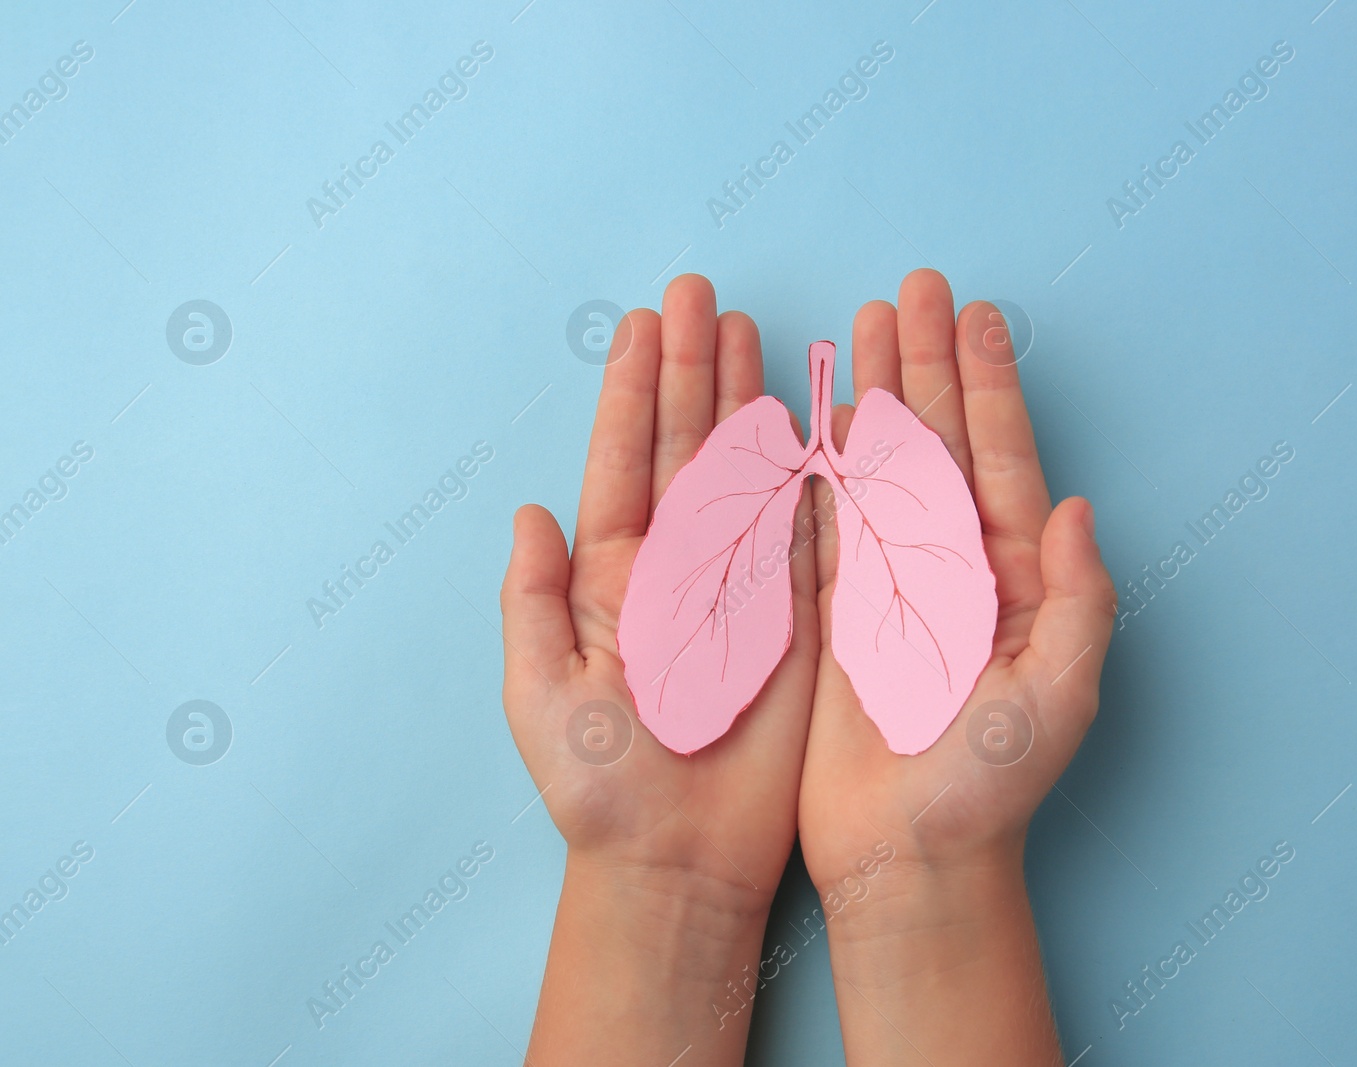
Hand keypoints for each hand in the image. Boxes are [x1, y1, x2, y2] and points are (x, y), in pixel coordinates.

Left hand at [501, 275, 819, 1063]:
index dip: (633, 390)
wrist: (681, 859)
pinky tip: (808, 412)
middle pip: (685, 445)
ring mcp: (741, 583)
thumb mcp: (542, 696)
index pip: (624, 462)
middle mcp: (678, 565)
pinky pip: (803, 526)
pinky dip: (808, 468)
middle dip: (692, 367)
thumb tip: (530, 511)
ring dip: (745, 398)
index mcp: (614, 578)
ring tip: (748, 327)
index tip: (644, 323)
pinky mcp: (796, 614)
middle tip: (700, 292)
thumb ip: (532, 602)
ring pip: (745, 469)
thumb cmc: (603, 789)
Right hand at [798, 269, 1116, 1063]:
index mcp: (1010, 574)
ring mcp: (894, 581)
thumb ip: (1079, 601)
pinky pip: (831, 517)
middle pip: (940, 438)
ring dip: (878, 391)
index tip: (971, 312)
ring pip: (885, 464)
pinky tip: (821, 411)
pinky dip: (826, 460)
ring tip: (864, 323)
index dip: (985, 380)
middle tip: (913, 287)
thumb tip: (1081, 507)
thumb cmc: (990, 785)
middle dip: (927, 360)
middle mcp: (954, 564)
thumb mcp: (1059, 696)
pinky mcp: (841, 610)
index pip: (998, 454)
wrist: (911, 856)